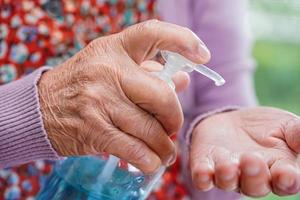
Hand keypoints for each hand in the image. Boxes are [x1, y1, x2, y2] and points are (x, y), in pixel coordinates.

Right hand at [38, 20, 209, 172]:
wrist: (42, 106)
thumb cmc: (84, 84)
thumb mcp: (112, 67)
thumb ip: (148, 72)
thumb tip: (181, 80)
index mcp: (114, 49)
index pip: (152, 33)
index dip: (182, 40)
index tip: (203, 55)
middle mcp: (107, 71)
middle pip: (161, 96)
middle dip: (174, 117)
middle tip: (172, 126)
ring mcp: (99, 101)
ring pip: (150, 129)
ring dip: (164, 145)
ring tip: (166, 150)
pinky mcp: (93, 130)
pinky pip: (134, 149)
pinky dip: (149, 159)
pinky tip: (152, 161)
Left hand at [190, 107, 299, 196]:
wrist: (235, 121)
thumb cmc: (267, 128)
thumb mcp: (287, 126)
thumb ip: (297, 133)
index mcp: (278, 170)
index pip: (285, 182)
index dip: (286, 180)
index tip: (286, 174)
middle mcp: (252, 178)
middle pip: (255, 186)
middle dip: (253, 175)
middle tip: (251, 159)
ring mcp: (228, 173)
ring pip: (228, 182)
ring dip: (227, 176)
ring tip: (228, 166)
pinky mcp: (206, 165)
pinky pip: (203, 177)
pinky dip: (203, 176)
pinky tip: (203, 172)